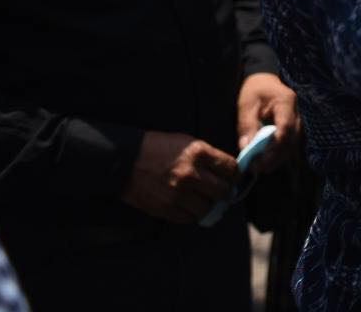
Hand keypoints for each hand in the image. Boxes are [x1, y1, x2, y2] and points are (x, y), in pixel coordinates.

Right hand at [120, 132, 238, 223]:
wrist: (124, 160)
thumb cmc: (157, 147)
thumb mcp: (186, 142)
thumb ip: (206, 157)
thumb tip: (225, 171)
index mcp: (199, 153)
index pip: (230, 169)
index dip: (236, 175)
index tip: (235, 178)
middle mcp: (191, 175)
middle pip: (223, 191)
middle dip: (226, 192)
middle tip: (225, 192)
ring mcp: (177, 193)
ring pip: (206, 208)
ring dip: (209, 205)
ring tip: (206, 200)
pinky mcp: (164, 208)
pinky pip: (188, 218)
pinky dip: (192, 214)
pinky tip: (190, 206)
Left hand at [236, 72, 300, 174]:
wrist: (264, 80)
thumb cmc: (255, 90)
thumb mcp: (247, 105)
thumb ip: (247, 125)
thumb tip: (246, 148)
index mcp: (286, 102)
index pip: (285, 128)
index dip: (275, 147)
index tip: (261, 161)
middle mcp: (298, 111)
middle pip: (292, 139)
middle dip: (277, 157)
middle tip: (259, 169)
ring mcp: (299, 118)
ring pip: (294, 143)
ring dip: (279, 157)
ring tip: (262, 168)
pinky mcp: (295, 125)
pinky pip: (291, 142)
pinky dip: (281, 153)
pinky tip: (269, 161)